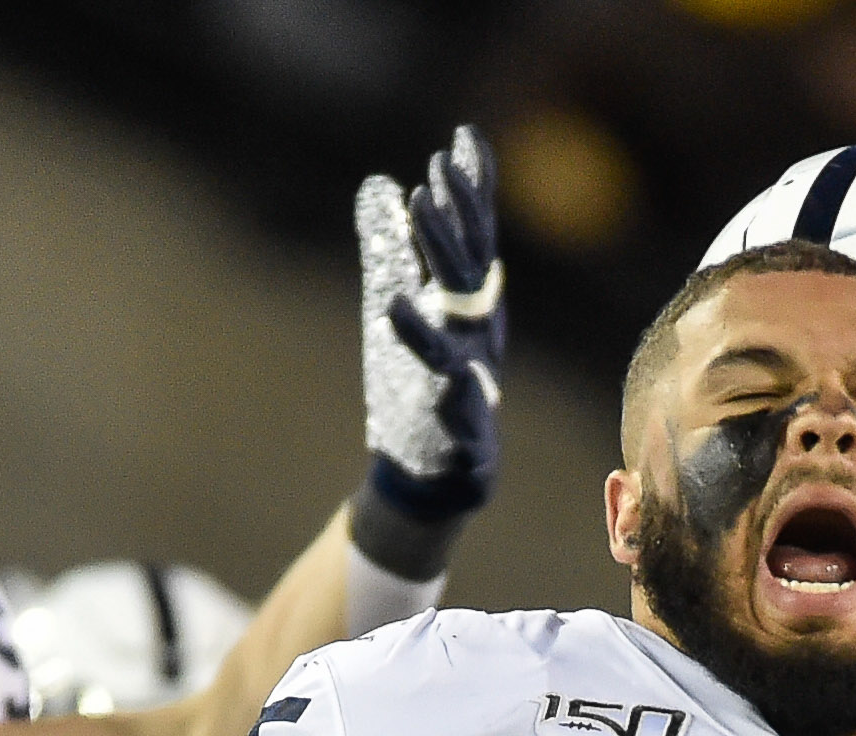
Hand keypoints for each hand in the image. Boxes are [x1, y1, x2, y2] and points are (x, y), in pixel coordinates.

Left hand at [356, 124, 502, 521]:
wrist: (435, 476)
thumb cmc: (418, 385)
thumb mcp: (400, 304)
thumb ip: (392, 247)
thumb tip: (377, 182)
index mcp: (468, 308)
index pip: (472, 241)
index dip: (470, 193)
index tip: (463, 138)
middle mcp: (477, 339)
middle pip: (469, 276)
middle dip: (454, 227)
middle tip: (435, 174)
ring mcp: (475, 385)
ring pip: (459, 333)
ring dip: (439, 287)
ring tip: (408, 252)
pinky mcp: (464, 435)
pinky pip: (460, 411)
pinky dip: (445, 385)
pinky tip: (421, 348)